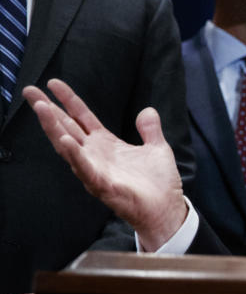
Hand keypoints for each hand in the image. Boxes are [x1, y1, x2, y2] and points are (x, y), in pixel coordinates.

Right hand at [24, 79, 187, 250]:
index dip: (68, 100)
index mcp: (106, 144)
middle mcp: (96, 155)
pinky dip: (74, 155)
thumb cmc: (159, 184)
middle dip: (47, 110)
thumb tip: (148, 110)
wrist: (167, 210)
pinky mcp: (102, 185)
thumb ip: (150, 129)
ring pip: (68, 146)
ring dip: (54, 127)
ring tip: (41, 108)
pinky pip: (84, 169)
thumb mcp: (157, 148)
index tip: (53, 83)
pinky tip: (65, 140)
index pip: (82, 117)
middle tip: (29, 91)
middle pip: (67, 127)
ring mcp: (96, 170)